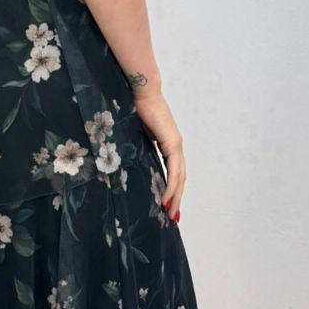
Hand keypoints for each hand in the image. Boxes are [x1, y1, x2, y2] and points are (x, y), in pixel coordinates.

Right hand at [131, 87, 184, 219]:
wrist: (141, 92)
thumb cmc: (135, 108)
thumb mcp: (136, 134)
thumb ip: (139, 147)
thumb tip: (129, 160)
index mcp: (167, 144)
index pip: (173, 171)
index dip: (172, 188)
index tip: (166, 204)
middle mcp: (175, 146)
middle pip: (179, 178)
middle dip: (176, 199)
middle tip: (171, 217)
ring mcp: (176, 145)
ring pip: (179, 177)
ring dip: (175, 197)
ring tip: (170, 213)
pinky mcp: (172, 143)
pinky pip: (174, 170)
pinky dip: (171, 186)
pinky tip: (167, 198)